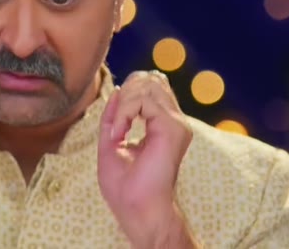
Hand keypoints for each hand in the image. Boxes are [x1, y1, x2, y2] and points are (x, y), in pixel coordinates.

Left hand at [97, 70, 196, 247]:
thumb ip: (113, 117)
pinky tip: (119, 133)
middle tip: (115, 124)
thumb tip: (115, 90)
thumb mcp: (111, 143)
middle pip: (151, 79)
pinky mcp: (173, 128)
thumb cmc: (125, 188)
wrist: (137, 209)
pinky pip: (144, 100)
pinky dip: (124, 112)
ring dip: (122, 103)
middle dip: (125, 92)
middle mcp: (174, 122)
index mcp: (163, 125)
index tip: (114, 124)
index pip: (151, 86)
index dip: (128, 91)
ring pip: (147, 86)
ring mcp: (177, 124)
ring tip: (116, 131)